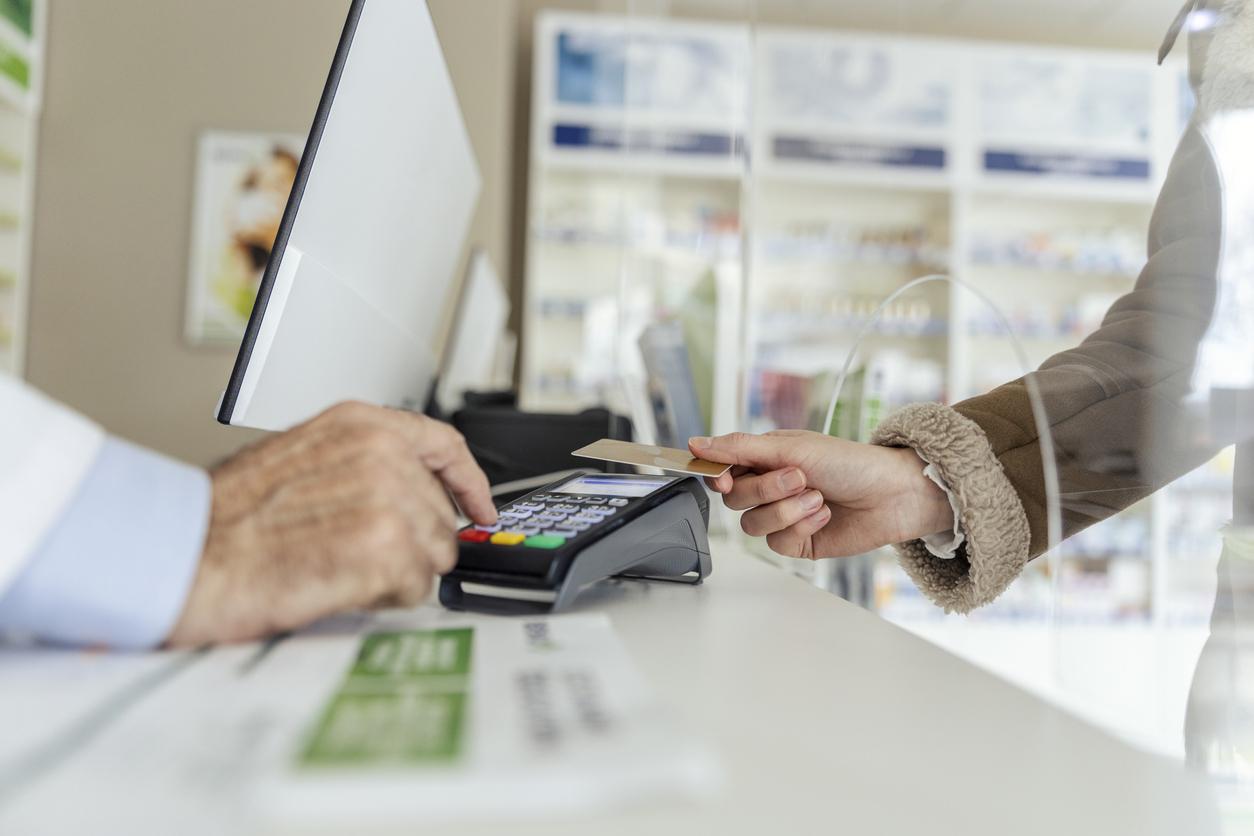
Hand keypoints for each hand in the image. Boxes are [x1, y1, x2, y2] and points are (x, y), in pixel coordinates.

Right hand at [166, 402, 496, 646]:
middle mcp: (381, 454)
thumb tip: (406, 496)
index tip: (480, 508)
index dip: (470, 483)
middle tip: (359, 556)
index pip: (444, 444)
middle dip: (412, 544)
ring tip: (340, 567)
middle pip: (442, 514)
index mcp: (359, 425)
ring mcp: (388, 498)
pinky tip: (342, 583)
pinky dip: (385, 596)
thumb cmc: (225, 520)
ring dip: (397, 573)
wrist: (186, 555)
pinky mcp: (386, 546)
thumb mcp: (299, 460)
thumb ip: (359, 467)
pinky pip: (417, 585)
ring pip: (435, 553)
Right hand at [689, 431, 951, 560]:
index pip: (722, 469)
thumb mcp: (791, 447)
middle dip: (768, 489)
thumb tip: (697, 444)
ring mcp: (782, 516)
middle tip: (799, 477)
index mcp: (764, 458)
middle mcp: (769, 487)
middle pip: (736, 499)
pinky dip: (803, 526)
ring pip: (753, 524)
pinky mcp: (797, 541)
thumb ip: (740, 448)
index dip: (719, 475)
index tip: (726, 477)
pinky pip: (777, 543)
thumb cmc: (849, 462)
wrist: (892, 494)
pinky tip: (825, 515)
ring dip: (788, 510)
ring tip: (818, 497)